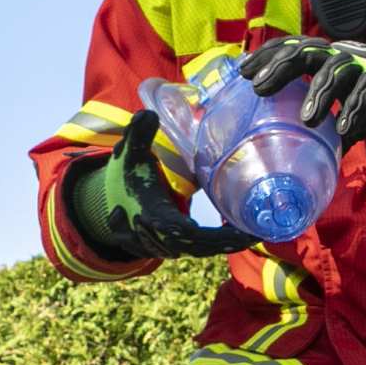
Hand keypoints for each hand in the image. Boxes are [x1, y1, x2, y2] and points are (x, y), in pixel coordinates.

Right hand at [80, 110, 256, 258]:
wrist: (109, 202)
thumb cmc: (123, 178)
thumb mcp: (128, 154)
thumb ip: (138, 134)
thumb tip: (148, 114)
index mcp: (153, 217)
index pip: (186, 234)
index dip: (213, 237)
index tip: (240, 232)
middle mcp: (161, 237)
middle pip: (200, 247)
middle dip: (228, 242)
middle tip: (256, 233)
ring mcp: (166, 245)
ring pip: (200, 250)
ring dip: (225, 244)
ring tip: (252, 233)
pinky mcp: (172, 245)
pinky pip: (198, 249)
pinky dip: (218, 244)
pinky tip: (238, 235)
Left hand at [241, 35, 365, 141]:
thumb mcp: (345, 118)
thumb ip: (326, 134)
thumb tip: (302, 164)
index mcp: (327, 61)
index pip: (291, 49)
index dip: (267, 55)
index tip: (243, 72)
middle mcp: (343, 56)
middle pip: (306, 52)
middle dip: (281, 67)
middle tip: (260, 88)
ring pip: (337, 68)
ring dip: (320, 93)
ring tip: (307, 120)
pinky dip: (357, 107)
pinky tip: (346, 128)